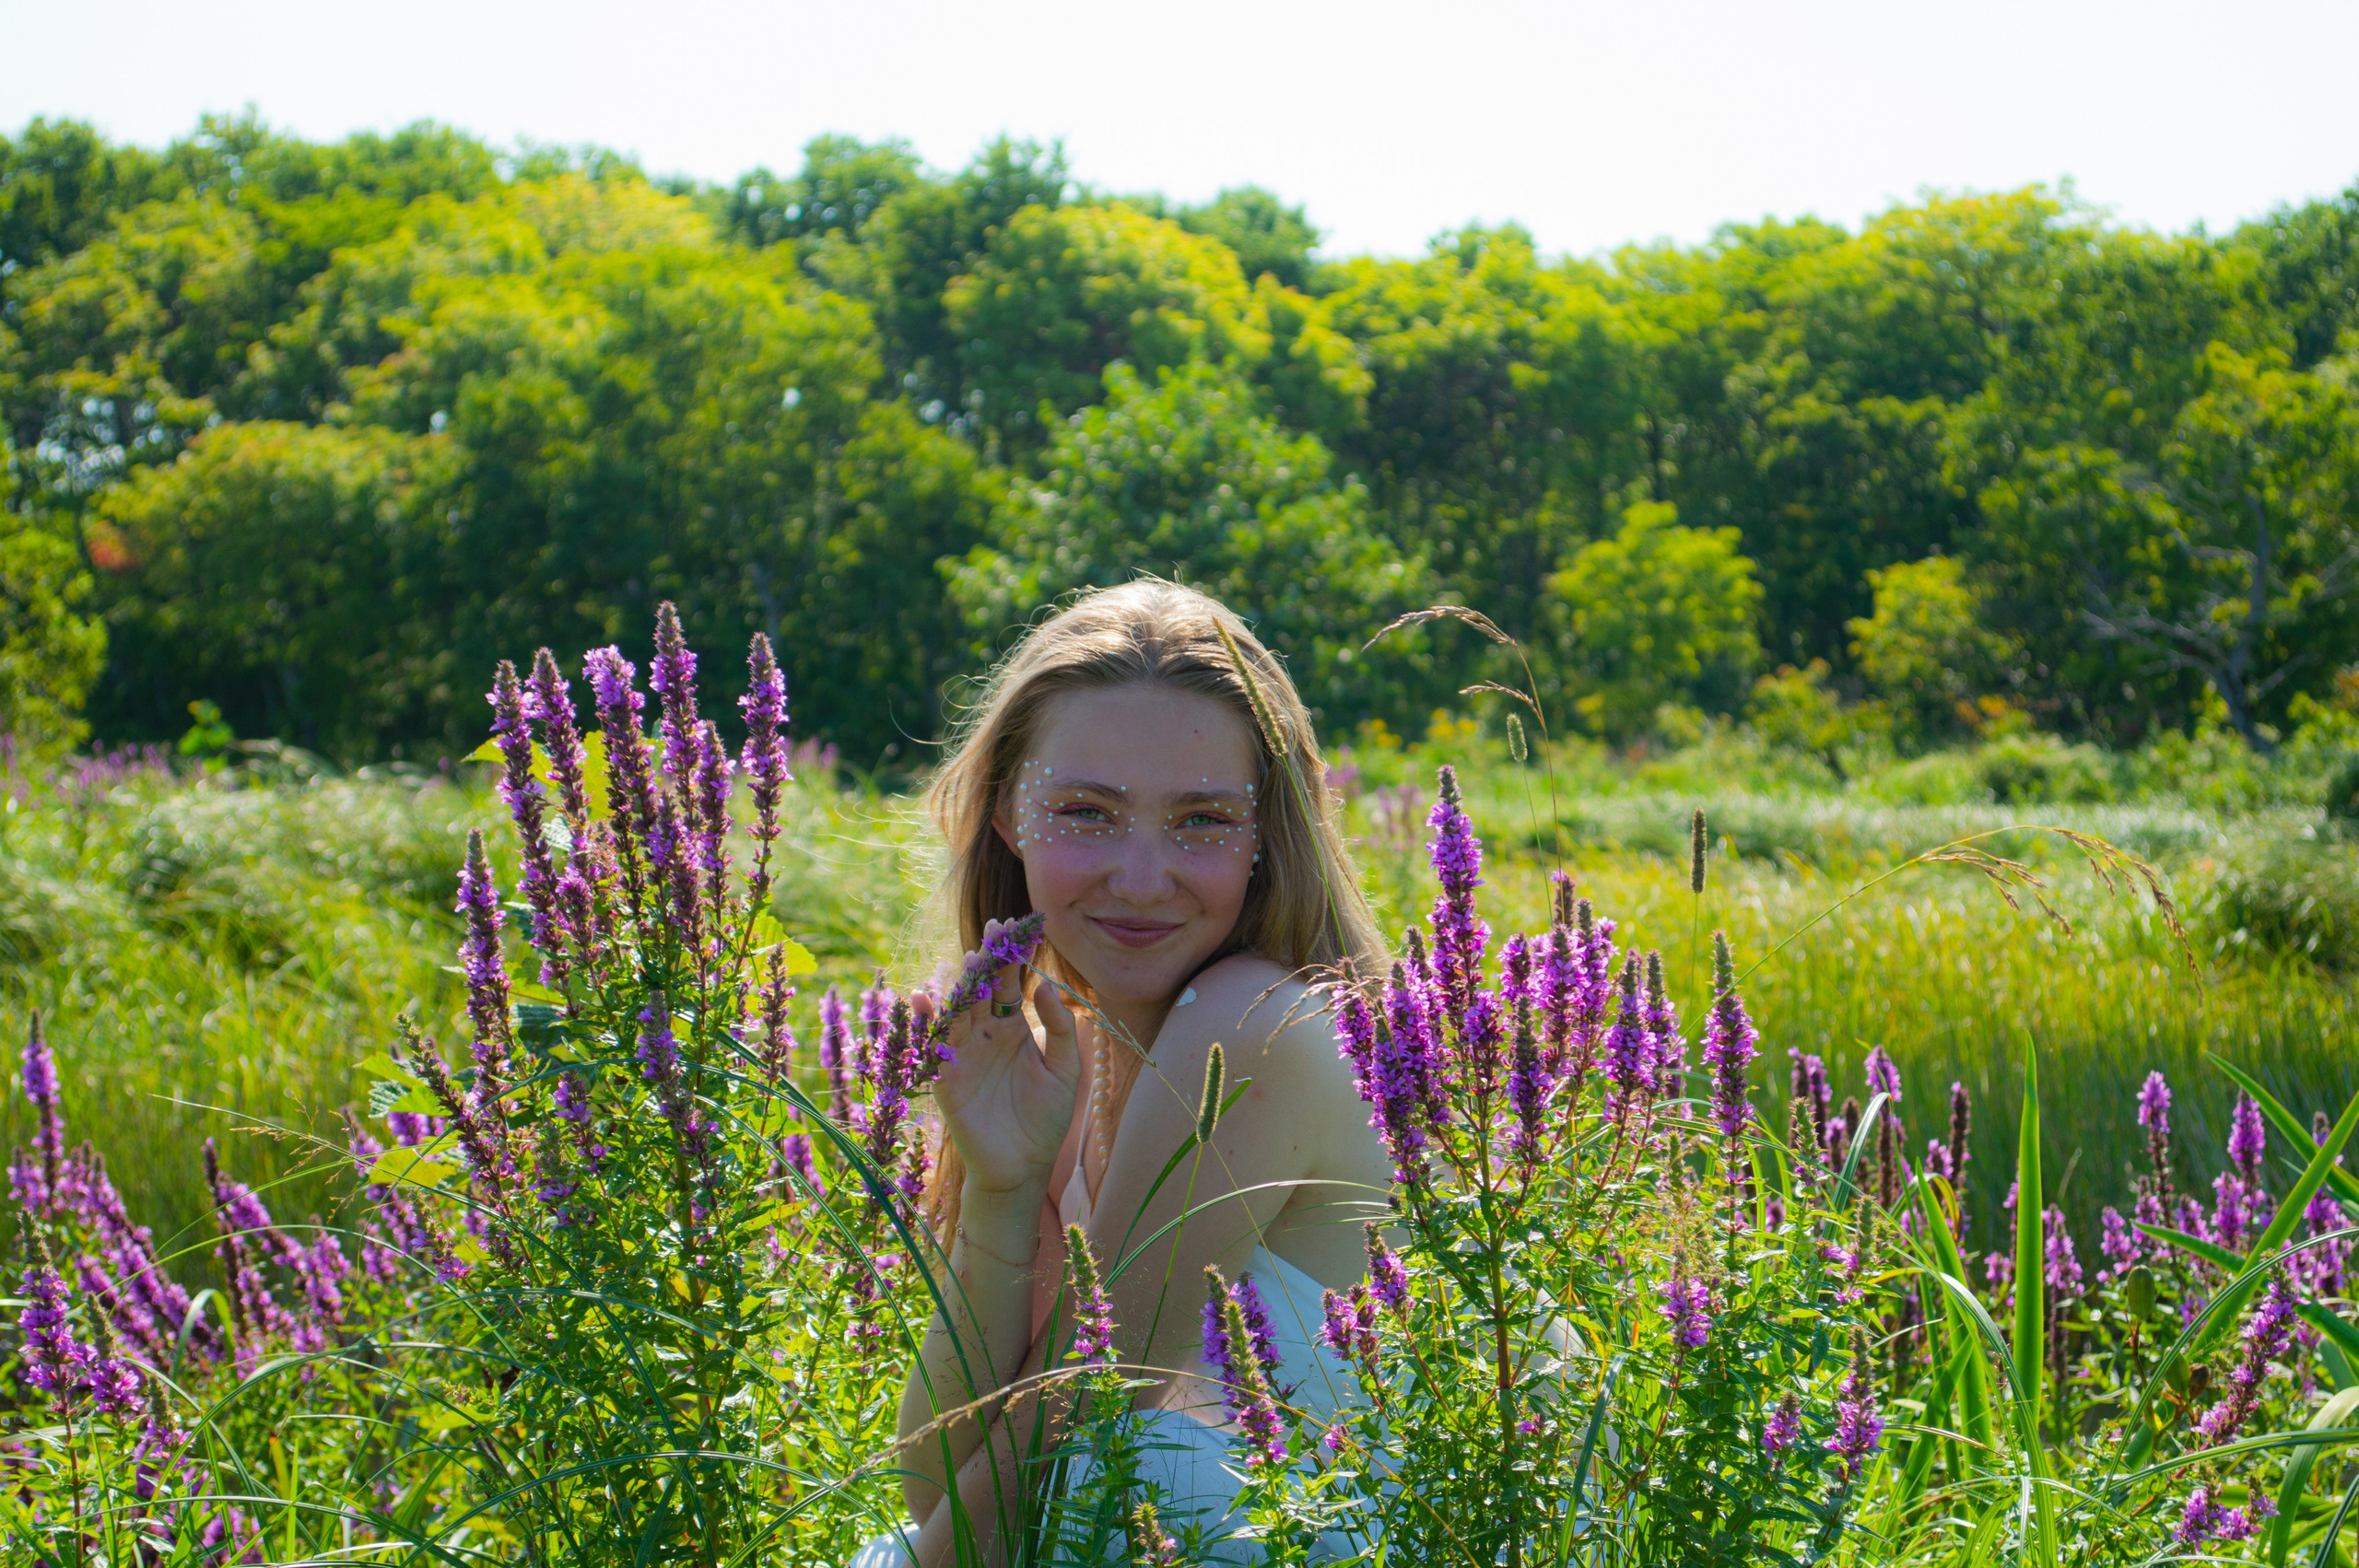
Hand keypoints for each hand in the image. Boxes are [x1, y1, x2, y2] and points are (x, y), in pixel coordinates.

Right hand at [924, 918, 1085, 1197]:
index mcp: (1014, 1031)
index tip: (1019, 926)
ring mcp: (964, 1055)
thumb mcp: (1065, 1073)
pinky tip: (924, 997)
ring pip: (959, 1011)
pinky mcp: (946, 1078)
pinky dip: (927, 1022)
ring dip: (963, 985)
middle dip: (988, 960)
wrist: (1021, 1169)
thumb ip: (1060, 1031)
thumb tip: (1047, 988)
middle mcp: (985, 1036)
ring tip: (971, 959)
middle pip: (983, 990)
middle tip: (995, 929)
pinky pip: (934, 1045)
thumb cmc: (1044, 1121)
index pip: (1011, 985)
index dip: (1013, 957)